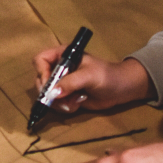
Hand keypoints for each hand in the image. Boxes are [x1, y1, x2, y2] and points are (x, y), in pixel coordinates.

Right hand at [32, 50, 150, 113]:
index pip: (40, 60)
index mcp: (63, 55)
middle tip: (61, 100)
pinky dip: (65, 107)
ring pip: (47, 95)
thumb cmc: (108, 76)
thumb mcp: (90, 76)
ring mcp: (63, 83)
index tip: (50, 85)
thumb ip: (71, 82)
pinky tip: (78, 104)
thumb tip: (53, 93)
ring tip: (74, 103)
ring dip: (59, 103)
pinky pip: (57, 104)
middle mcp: (60, 68)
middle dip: (50, 93)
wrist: (122, 89)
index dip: (41, 72)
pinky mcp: (67, 96)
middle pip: (41, 80)